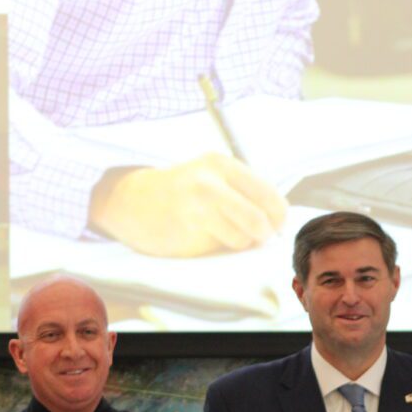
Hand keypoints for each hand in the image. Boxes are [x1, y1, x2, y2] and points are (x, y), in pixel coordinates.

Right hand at [89, 153, 287, 256]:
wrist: (132, 200)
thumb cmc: (180, 192)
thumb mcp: (213, 177)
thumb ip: (244, 193)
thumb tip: (278, 221)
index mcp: (223, 164)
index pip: (269, 195)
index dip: (278, 217)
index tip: (274, 227)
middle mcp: (211, 181)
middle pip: (260, 219)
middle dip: (264, 235)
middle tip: (257, 238)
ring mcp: (197, 206)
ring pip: (242, 237)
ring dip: (240, 243)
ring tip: (222, 233)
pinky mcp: (186, 230)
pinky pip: (220, 247)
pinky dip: (219, 247)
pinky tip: (202, 237)